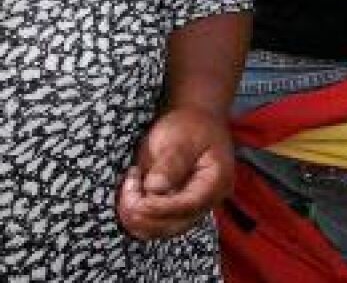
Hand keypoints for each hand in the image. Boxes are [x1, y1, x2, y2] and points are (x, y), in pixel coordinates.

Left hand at [116, 106, 233, 241]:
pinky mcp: (178, 209)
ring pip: (163, 230)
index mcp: (216, 181)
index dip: (160, 208)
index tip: (137, 202)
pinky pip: (157, 224)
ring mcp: (193, 207)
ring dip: (139, 218)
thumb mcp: (180, 138)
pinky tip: (132, 193)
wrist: (194, 120)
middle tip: (127, 190)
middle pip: (176, 225)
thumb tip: (155, 188)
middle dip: (145, 215)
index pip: (188, 205)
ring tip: (129, 187)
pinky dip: (139, 217)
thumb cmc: (189, 125)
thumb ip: (170, 163)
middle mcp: (208, 200)